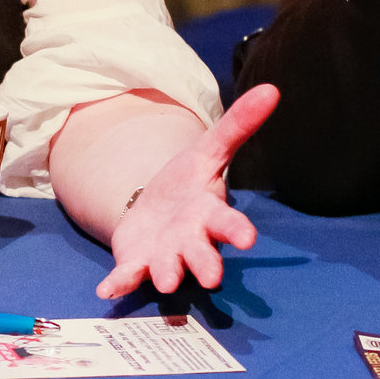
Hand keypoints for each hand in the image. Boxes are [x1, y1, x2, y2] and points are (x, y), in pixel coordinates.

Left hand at [96, 85, 277, 300]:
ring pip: (169, 268)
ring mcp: (164, 255)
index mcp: (209, 213)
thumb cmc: (189, 183)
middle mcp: (191, 240)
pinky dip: (120, 284)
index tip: (248, 238)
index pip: (227, 222)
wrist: (155, 208)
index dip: (236, 229)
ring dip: (168, 274)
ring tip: (167, 283)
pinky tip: (107, 290)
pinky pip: (129, 276)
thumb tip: (272, 88)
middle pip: (202, 253)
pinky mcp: (137, 264)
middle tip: (213, 277)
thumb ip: (238, 125)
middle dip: (207, 263)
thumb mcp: (208, 151)